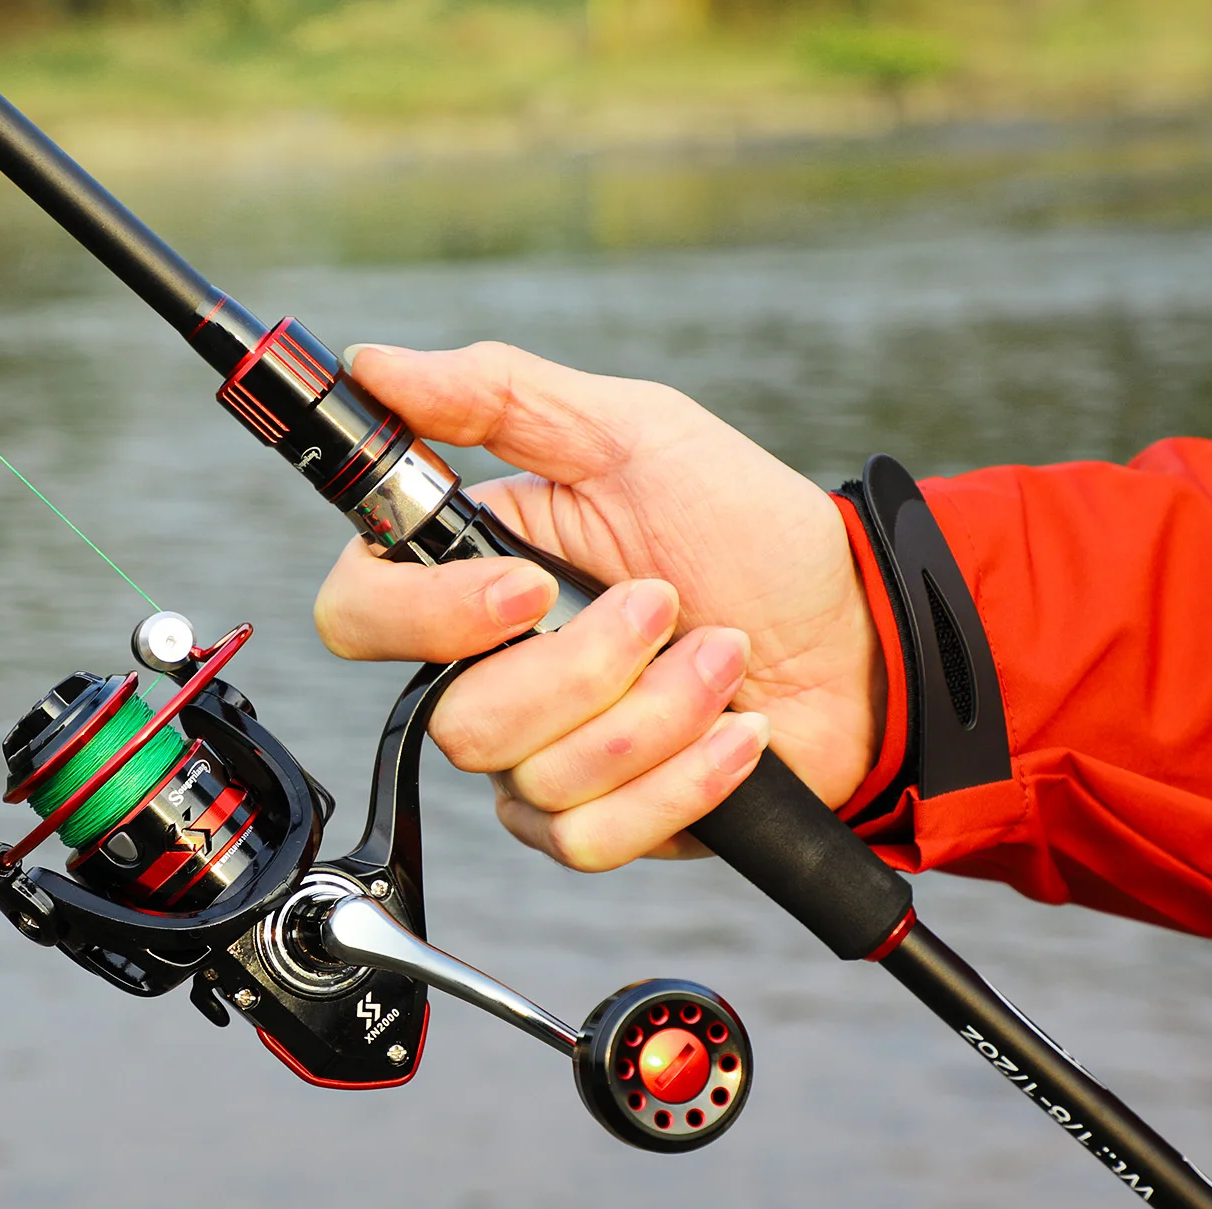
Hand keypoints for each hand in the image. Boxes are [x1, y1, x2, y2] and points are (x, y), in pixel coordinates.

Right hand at [315, 342, 885, 870]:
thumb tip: (376, 366)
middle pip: (460, 720)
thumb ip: (500, 396)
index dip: (425, 616)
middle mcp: (492, 676)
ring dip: (662, 712)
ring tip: (724, 657)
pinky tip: (737, 734)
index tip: (528, 586)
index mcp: (477, 578)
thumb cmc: (747, 532)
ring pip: (542, 779)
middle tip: (669, 605)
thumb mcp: (636, 434)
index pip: (359, 616)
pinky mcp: (598, 825)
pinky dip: (686, 781)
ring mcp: (541, 761)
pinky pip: (593, 839)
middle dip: (591, 667)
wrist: (852, 639)